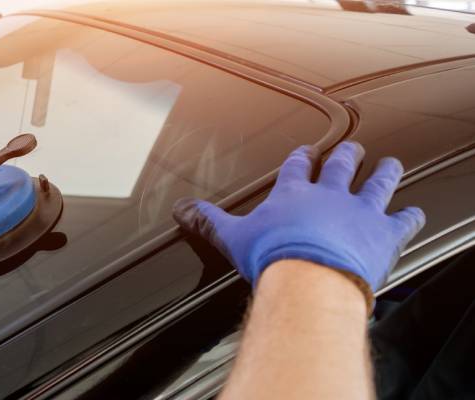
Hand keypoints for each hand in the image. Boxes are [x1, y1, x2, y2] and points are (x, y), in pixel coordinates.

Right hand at [173, 142, 424, 293]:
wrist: (311, 278)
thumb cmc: (272, 257)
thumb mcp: (233, 236)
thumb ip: (209, 221)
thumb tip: (181, 210)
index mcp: (292, 193)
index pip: (296, 167)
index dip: (300, 158)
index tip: (305, 152)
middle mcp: (328, 194)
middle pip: (340, 165)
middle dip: (345, 154)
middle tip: (350, 147)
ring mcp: (360, 210)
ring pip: (377, 182)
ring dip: (383, 171)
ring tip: (388, 162)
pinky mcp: (384, 232)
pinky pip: (404, 219)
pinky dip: (410, 215)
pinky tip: (414, 211)